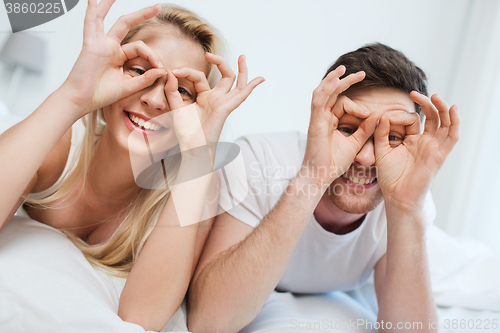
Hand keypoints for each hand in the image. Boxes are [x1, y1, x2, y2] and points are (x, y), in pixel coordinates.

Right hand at [61, 0, 165, 116]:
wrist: (82, 101)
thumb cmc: (100, 95)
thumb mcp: (129, 86)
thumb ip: (145, 78)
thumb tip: (162, 70)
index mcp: (118, 56)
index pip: (139, 48)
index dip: (152, 56)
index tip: (161, 67)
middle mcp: (108, 47)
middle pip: (126, 24)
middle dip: (142, 15)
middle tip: (158, 6)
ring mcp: (99, 44)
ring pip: (106, 18)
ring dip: (110, 3)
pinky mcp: (90, 45)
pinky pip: (90, 24)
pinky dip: (92, 11)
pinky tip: (93, 0)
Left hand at [163, 54, 264, 147]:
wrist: (191, 147)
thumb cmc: (185, 131)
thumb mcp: (175, 106)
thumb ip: (172, 90)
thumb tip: (171, 72)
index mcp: (205, 97)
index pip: (199, 77)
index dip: (186, 71)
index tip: (173, 72)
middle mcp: (216, 98)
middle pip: (225, 76)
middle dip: (220, 62)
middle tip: (208, 53)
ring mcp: (223, 102)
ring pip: (237, 83)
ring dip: (242, 70)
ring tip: (242, 56)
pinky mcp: (226, 108)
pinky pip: (241, 95)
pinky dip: (251, 86)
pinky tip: (260, 79)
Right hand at [301, 66, 378, 187]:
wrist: (321, 176)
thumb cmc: (334, 163)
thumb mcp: (355, 142)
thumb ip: (365, 128)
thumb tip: (377, 114)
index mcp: (330, 121)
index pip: (341, 103)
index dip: (357, 105)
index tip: (369, 114)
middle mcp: (322, 117)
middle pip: (331, 93)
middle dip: (345, 80)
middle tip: (361, 72)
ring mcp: (317, 119)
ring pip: (322, 92)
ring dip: (333, 79)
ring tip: (344, 69)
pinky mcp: (315, 123)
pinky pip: (318, 101)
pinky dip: (326, 89)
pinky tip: (336, 80)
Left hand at [374, 92, 459, 210]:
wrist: (397, 197)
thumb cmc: (389, 177)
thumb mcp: (381, 150)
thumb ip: (381, 133)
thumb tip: (382, 115)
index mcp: (412, 140)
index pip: (412, 119)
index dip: (399, 115)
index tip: (384, 116)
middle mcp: (425, 142)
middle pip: (432, 117)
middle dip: (426, 103)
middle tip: (414, 93)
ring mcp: (434, 147)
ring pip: (445, 123)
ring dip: (442, 108)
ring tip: (435, 96)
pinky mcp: (440, 155)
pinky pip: (452, 136)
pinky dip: (454, 122)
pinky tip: (452, 109)